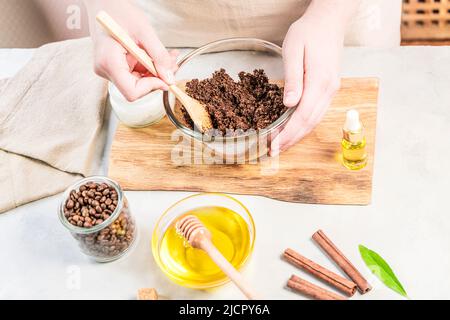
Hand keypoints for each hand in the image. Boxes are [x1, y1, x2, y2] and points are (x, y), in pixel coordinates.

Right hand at [88, 3, 177, 101]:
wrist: (104, 2)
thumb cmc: (118, 10)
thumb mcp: (144, 32)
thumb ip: (159, 55)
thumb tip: (169, 77)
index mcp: (109, 62)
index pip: (132, 92)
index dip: (151, 88)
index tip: (165, 78)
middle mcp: (106, 70)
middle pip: (136, 88)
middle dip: (157, 78)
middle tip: (172, 64)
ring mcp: (109, 69)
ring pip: (138, 82)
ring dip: (156, 72)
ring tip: (169, 57)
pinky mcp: (115, 66)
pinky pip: (136, 73)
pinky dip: (150, 67)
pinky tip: (159, 56)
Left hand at [270, 13, 344, 155]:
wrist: (329, 20)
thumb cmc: (308, 32)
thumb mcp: (293, 50)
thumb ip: (293, 78)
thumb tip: (289, 105)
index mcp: (319, 82)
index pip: (302, 117)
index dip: (288, 134)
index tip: (274, 146)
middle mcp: (329, 90)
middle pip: (310, 123)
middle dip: (291, 140)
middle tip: (273, 152)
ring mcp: (331, 90)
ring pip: (315, 120)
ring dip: (298, 135)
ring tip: (281, 145)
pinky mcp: (329, 88)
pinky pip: (317, 112)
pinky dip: (304, 125)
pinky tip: (293, 129)